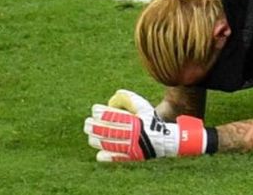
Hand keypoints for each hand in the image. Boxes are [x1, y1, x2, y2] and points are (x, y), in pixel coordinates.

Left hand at [84, 89, 208, 161]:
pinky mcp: (131, 157)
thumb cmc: (151, 120)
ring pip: (108, 144)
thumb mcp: (144, 107)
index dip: (102, 112)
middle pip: (107, 131)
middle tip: (87, 123)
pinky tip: (99, 153)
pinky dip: (106, 156)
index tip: (95, 109)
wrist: (165, 139)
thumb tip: (116, 93)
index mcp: (135, 121)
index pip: (114, 116)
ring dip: (96, 139)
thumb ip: (130, 99)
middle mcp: (132, 134)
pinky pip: (116, 158)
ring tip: (90, 135)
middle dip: (94, 126)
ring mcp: (131, 147)